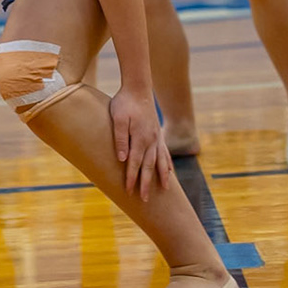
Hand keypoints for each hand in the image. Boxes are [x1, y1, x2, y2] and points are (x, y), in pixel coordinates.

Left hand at [109, 87, 172, 201]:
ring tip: (165, 190)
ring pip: (160, 161)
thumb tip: (122, 158)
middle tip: (145, 200)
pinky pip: (165, 152)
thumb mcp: (118, 118)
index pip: (134, 163)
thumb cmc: (124, 102)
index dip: (131, 178)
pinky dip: (167, 164)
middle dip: (147, 184)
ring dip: (161, 177)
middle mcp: (151, 140)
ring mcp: (156, 137)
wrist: (138, 87)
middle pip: (149, 166)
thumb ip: (120, 138)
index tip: (128, 191)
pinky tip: (169, 172)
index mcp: (140, 138)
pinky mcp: (158, 133)